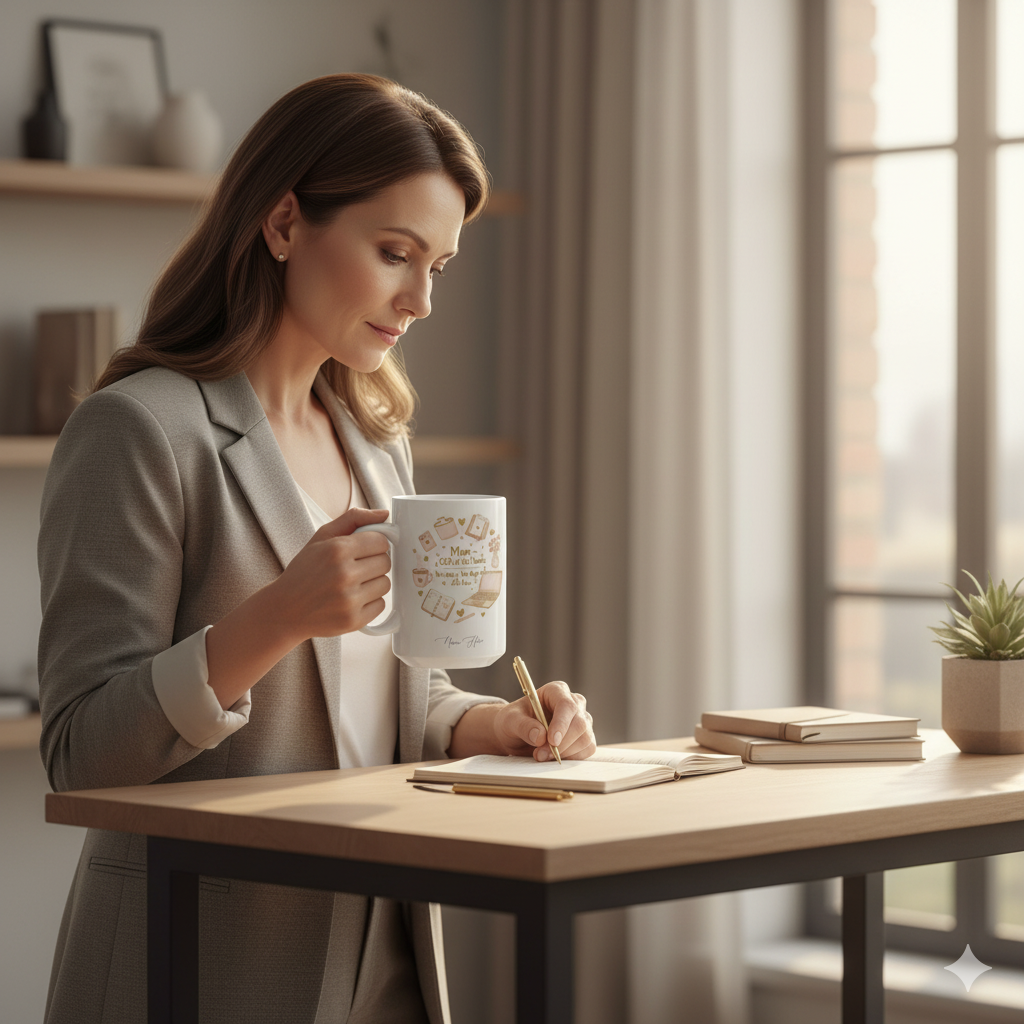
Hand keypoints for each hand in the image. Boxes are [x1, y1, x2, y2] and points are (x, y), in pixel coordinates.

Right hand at [272, 507, 391, 640]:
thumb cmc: (304, 571)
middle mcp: (344, 574)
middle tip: (355, 568)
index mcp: (337, 550)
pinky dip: (370, 603)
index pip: (381, 541)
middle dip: (373, 563)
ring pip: (385, 584)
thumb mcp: (321, 537)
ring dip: (373, 583)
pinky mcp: (354, 620)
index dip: (373, 545)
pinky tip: (351, 599)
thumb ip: (353, 519)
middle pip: (385, 562)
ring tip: (352, 584)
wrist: (285, 610)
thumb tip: (384, 514)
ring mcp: (349, 600)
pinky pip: (381, 605)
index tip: (363, 550)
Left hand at [492, 681, 595, 760]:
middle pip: (580, 724)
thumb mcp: (510, 720)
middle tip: (540, 754)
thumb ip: (523, 726)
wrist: (516, 734)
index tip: (552, 741)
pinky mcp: (585, 738)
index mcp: (556, 691)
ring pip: (585, 739)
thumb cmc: (514, 721)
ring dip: (564, 753)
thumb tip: (540, 736)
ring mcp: (582, 720)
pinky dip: (571, 758)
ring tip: (542, 755)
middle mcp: (574, 703)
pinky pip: (587, 750)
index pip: (567, 705)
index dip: (561, 724)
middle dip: (561, 744)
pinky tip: (554, 757)